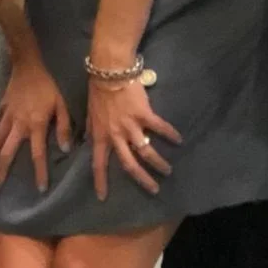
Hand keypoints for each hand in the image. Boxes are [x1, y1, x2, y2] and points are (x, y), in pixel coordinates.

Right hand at [0, 59, 72, 191]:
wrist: (26, 66)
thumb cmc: (47, 86)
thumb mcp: (61, 105)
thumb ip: (64, 127)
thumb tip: (66, 149)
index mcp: (35, 125)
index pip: (37, 154)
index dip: (40, 172)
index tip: (40, 188)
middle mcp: (18, 125)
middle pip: (7, 152)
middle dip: (2, 171)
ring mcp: (7, 118)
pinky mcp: (1, 110)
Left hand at [87, 77, 179, 199]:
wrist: (110, 71)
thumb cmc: (98, 90)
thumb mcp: (90, 113)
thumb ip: (92, 129)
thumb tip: (88, 142)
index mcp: (101, 135)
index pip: (98, 163)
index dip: (100, 180)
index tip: (102, 197)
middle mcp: (116, 134)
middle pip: (129, 164)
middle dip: (141, 179)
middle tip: (153, 190)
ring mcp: (131, 126)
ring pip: (146, 151)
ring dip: (158, 163)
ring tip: (167, 170)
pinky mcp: (144, 115)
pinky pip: (159, 128)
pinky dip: (170, 134)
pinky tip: (178, 139)